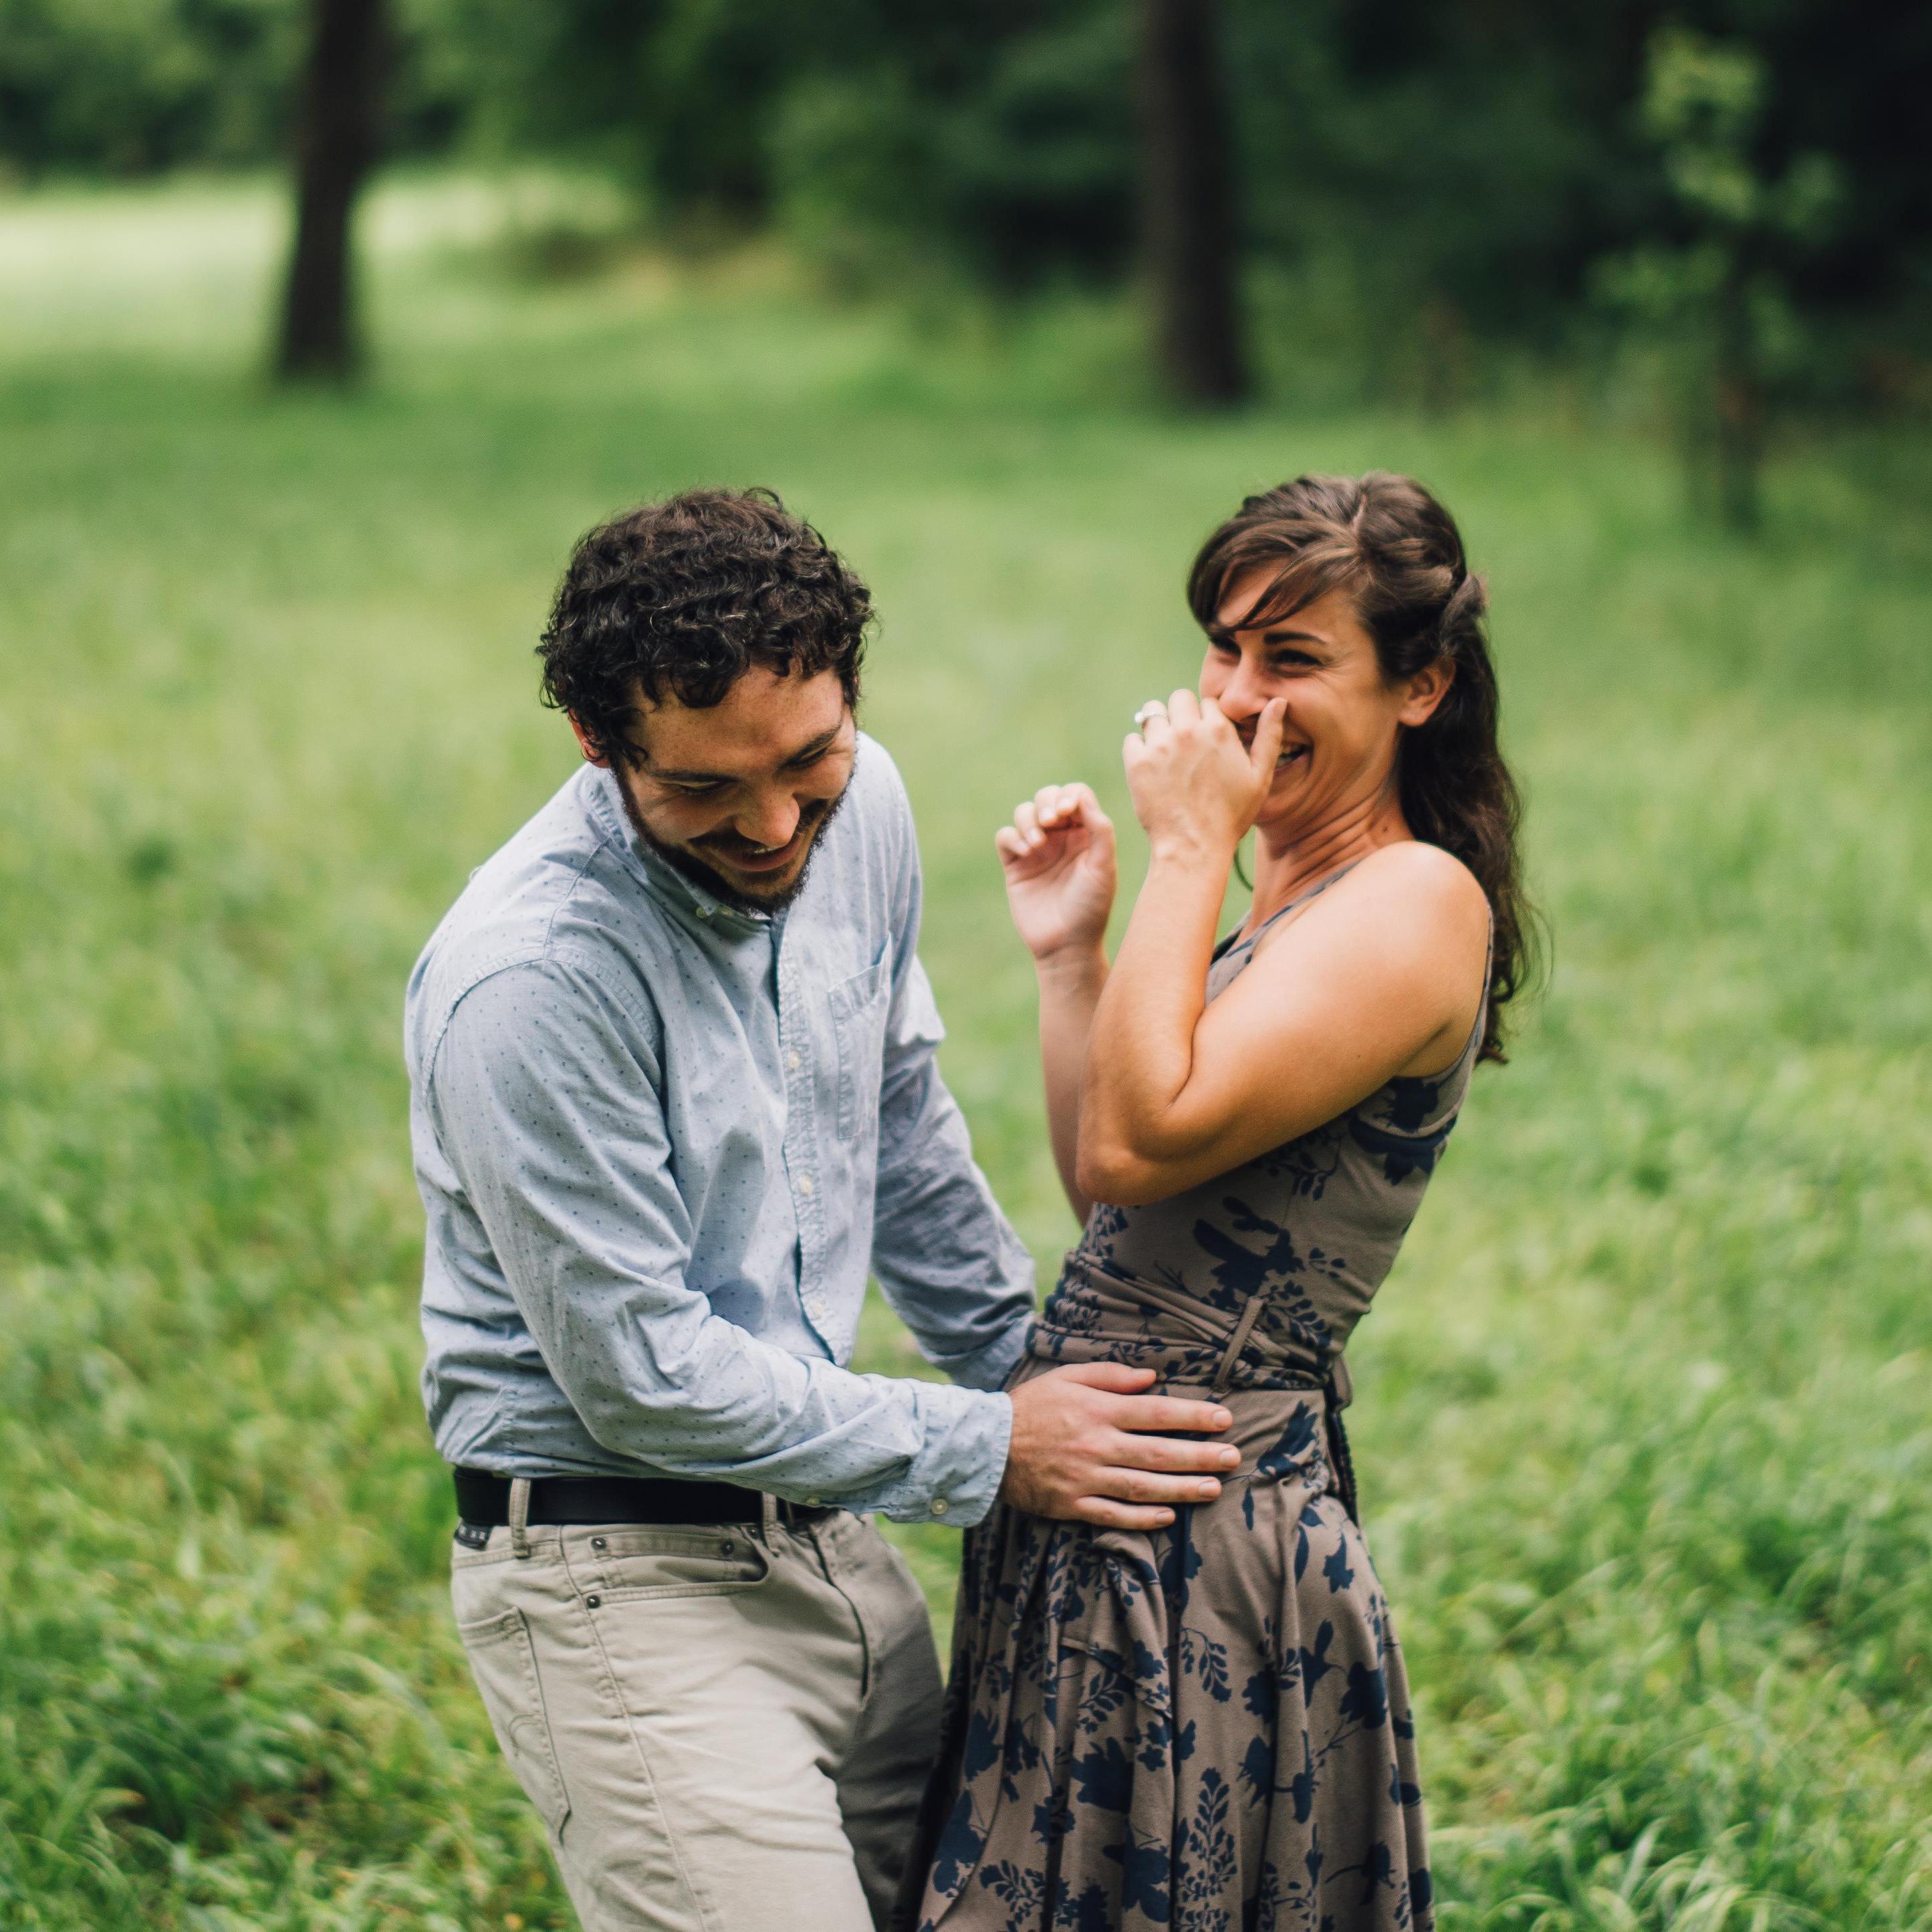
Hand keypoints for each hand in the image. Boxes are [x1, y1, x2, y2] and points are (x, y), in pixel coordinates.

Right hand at [995, 782, 1117, 962]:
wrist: (1066, 945)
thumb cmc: (1091, 908)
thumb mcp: (1104, 868)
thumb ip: (1100, 830)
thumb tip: (1082, 798)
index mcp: (1086, 834)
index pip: (1077, 796)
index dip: (1070, 796)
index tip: (1067, 813)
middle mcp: (1061, 837)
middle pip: (1048, 796)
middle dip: (1047, 801)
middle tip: (1051, 822)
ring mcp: (1037, 849)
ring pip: (1024, 812)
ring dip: (1028, 819)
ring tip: (1036, 844)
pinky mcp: (1015, 864)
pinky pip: (1005, 836)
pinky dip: (1012, 837)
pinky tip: (1026, 852)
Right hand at [1000, 1362, 1240, 1529]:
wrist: (986, 1446)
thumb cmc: (1031, 1406)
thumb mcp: (1068, 1377)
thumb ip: (1111, 1376)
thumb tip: (1153, 1378)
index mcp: (1097, 1411)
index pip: (1156, 1413)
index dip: (1193, 1416)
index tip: (1224, 1419)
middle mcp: (1096, 1446)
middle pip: (1158, 1453)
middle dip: (1200, 1455)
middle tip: (1233, 1457)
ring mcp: (1084, 1479)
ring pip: (1142, 1487)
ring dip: (1182, 1489)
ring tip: (1214, 1488)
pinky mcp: (1072, 1505)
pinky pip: (1114, 1515)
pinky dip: (1143, 1518)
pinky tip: (1169, 1515)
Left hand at [1123, 690, 1286, 859]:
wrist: (1194, 846)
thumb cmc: (1231, 815)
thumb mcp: (1260, 777)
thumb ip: (1270, 736)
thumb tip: (1279, 701)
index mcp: (1219, 729)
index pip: (1207, 702)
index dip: (1207, 720)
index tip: (1206, 741)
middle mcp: (1187, 730)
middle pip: (1178, 699)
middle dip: (1181, 715)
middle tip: (1184, 743)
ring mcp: (1160, 745)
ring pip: (1152, 713)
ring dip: (1158, 728)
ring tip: (1165, 753)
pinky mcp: (1137, 763)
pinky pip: (1132, 739)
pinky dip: (1138, 750)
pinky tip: (1150, 768)